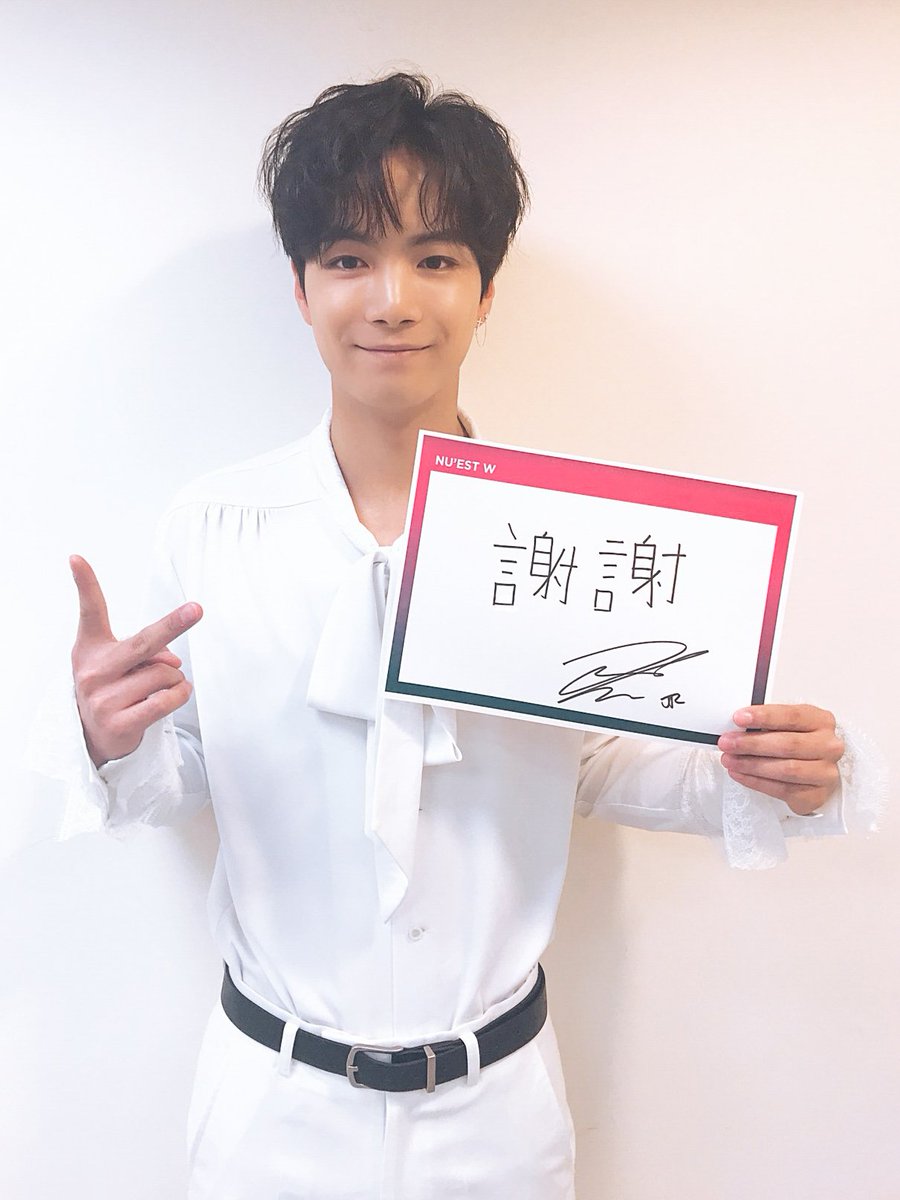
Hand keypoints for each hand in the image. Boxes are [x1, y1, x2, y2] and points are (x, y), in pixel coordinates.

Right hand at [70, 555, 202, 767]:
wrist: (93, 736)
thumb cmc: (111, 689)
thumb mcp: (120, 665)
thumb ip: (146, 653)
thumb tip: (173, 662)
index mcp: (91, 648)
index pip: (89, 611)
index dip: (84, 584)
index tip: (77, 559)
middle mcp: (94, 670)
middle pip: (143, 641)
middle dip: (173, 624)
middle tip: (197, 609)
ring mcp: (104, 698)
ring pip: (165, 673)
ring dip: (174, 678)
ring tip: (160, 687)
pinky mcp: (119, 721)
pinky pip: (167, 699)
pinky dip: (179, 695)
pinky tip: (172, 697)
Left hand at [717, 705, 843, 815]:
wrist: (814, 773)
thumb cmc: (798, 744)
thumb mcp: (787, 726)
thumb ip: (768, 724)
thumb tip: (738, 726)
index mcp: (821, 721)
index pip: (792, 716)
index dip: (764, 716)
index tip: (739, 718)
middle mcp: (828, 746)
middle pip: (788, 744)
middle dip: (752, 743)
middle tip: (727, 742)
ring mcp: (825, 772)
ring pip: (785, 769)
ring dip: (751, 764)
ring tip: (729, 760)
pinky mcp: (816, 794)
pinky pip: (782, 789)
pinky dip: (755, 781)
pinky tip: (739, 773)